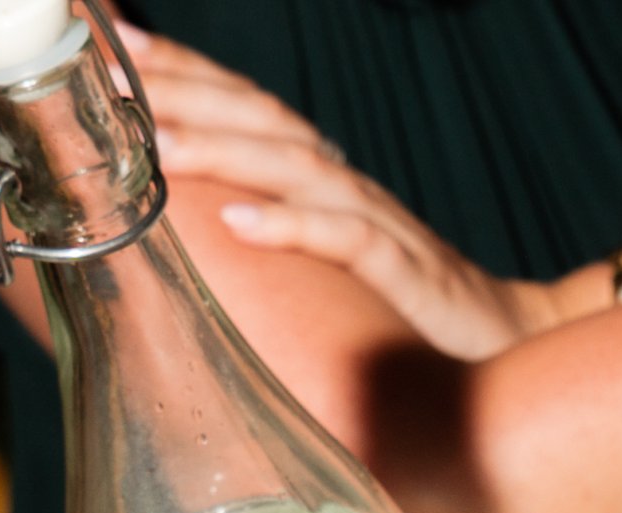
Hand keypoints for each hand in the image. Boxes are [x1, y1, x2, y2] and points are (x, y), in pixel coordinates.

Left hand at [118, 27, 545, 356]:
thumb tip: (194, 241)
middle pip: (259, 121)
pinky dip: (294, 227)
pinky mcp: (409, 279)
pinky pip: (348, 241)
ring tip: (157, 148)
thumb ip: (277, 244)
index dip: (186, 74)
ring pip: (293, 167)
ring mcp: (380, 228)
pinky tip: (242, 223)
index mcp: (325, 182)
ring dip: (223, 151)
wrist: (512, 351)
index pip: (247, 109)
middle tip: (110, 82)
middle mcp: (346, 187)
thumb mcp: (327, 273)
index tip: (116, 51)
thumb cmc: (410, 318)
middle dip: (185, 96)